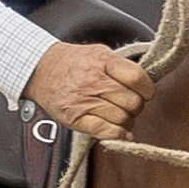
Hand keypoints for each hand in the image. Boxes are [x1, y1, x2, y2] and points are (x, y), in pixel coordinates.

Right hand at [23, 43, 152, 140]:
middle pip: (133, 102)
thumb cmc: (73, 62)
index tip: (145, 92)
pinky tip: (118, 131)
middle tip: (130, 104)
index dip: (147, 88)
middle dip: (137, 106)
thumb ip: (122, 66)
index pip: (138, 78)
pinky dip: (117, 135)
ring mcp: (84, 101)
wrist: (40, 69)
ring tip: (120, 115)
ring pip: (122, 119)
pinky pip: (106, 132)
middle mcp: (94, 81)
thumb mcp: (99, 52)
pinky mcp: (76, 118)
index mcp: (103, 61)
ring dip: (127, 121)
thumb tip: (145, 85)